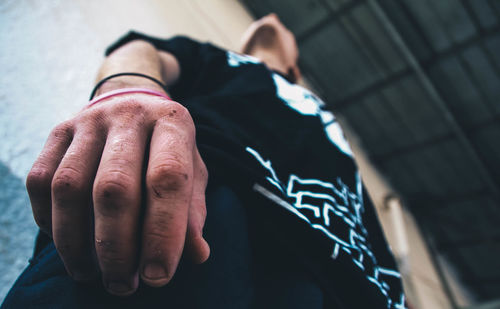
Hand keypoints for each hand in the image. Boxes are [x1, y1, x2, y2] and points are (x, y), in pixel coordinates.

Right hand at [26, 93, 209, 295]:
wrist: (133, 104)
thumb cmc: (167, 150)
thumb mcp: (192, 172)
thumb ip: (193, 211)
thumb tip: (197, 256)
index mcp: (173, 124)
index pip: (167, 179)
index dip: (162, 233)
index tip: (157, 276)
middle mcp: (130, 116)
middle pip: (113, 188)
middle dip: (116, 248)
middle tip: (122, 285)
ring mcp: (89, 121)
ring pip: (69, 187)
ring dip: (76, 243)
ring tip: (92, 275)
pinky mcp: (58, 131)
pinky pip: (41, 181)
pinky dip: (50, 221)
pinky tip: (68, 244)